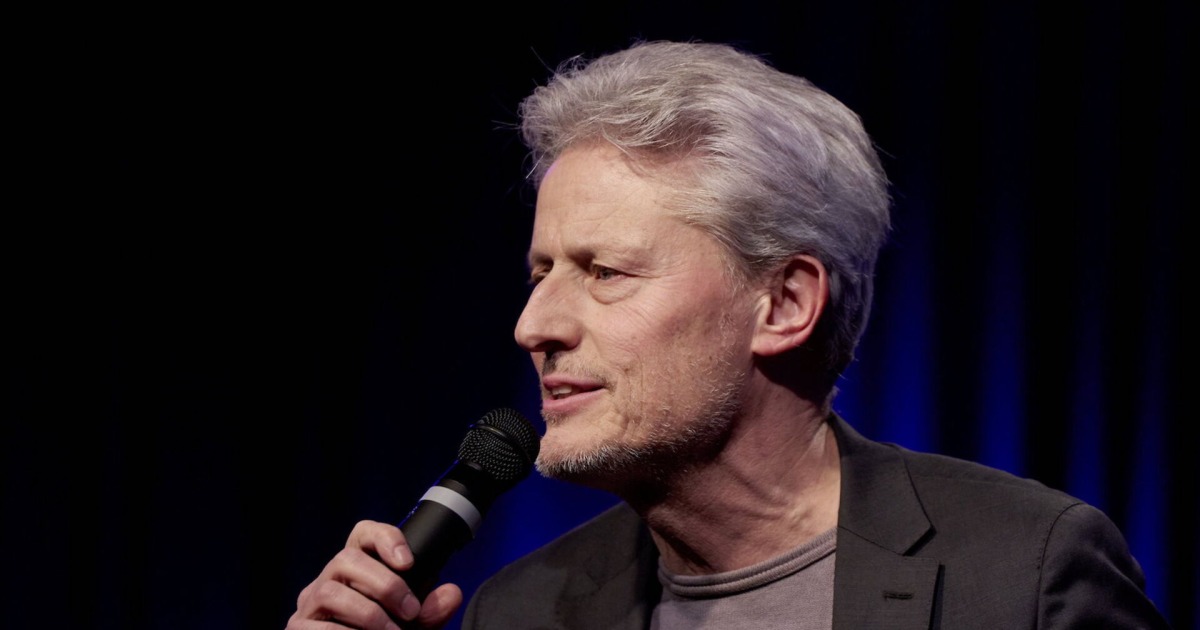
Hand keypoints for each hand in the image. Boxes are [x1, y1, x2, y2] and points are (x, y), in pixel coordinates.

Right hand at [286, 520, 462, 628]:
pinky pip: (318, 626)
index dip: (385, 539)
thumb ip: (430, 612)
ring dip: (368, 613)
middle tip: (411, 612)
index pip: (363, 534)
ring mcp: (310, 604)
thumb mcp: (412, 625)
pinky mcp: (298, 628)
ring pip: (331, 591)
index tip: (409, 563)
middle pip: (347, 558)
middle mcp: (328, 579)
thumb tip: (452, 594)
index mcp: (356, 570)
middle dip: (385, 585)